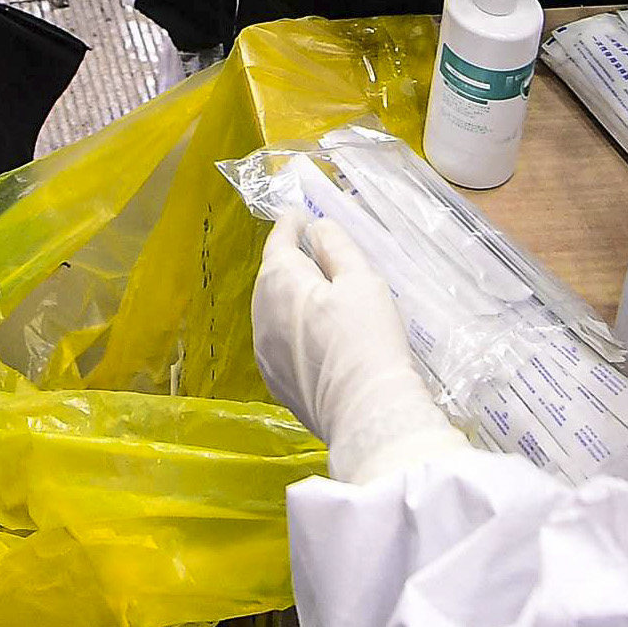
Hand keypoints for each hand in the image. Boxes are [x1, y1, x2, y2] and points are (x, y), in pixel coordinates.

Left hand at [252, 214, 466, 485]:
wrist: (365, 412)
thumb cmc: (366, 339)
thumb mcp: (360, 280)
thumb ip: (335, 247)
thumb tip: (316, 229)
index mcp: (279, 282)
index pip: (280, 242)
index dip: (290, 225)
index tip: (298, 214)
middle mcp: (261, 314)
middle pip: (272, 277)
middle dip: (288, 260)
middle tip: (311, 248)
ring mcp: (264, 352)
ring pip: (271, 310)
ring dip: (288, 295)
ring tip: (313, 288)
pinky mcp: (275, 380)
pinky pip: (278, 341)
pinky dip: (290, 326)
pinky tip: (311, 331)